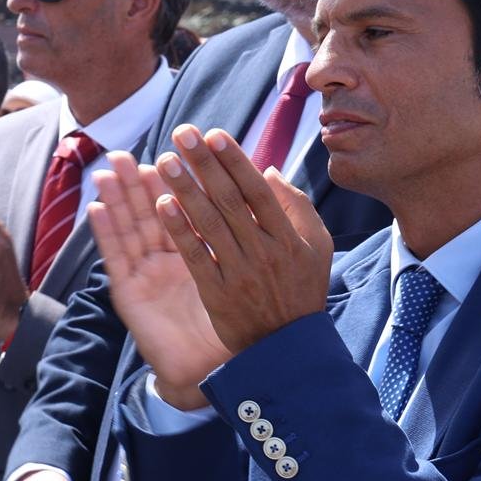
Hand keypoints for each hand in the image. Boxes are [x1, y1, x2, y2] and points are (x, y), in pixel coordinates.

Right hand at [87, 152, 228, 407]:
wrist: (217, 369)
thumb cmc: (236, 325)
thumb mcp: (246, 274)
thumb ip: (250, 237)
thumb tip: (262, 192)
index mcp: (194, 253)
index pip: (183, 208)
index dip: (177, 180)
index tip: (171, 153)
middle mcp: (166, 262)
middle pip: (149, 214)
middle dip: (137, 183)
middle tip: (128, 152)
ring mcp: (146, 277)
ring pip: (129, 229)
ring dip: (116, 199)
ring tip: (106, 170)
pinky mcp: (130, 294)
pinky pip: (117, 258)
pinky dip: (107, 233)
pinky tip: (97, 208)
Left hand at [151, 125, 332, 353]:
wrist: (289, 347)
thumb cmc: (302, 289)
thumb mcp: (318, 246)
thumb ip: (297, 206)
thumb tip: (269, 170)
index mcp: (288, 236)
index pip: (257, 190)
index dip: (234, 160)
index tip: (213, 134)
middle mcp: (264, 251)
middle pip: (229, 199)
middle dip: (204, 164)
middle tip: (181, 134)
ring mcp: (240, 273)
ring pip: (209, 224)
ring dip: (185, 189)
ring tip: (164, 161)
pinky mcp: (218, 294)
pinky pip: (195, 257)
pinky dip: (179, 230)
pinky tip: (161, 205)